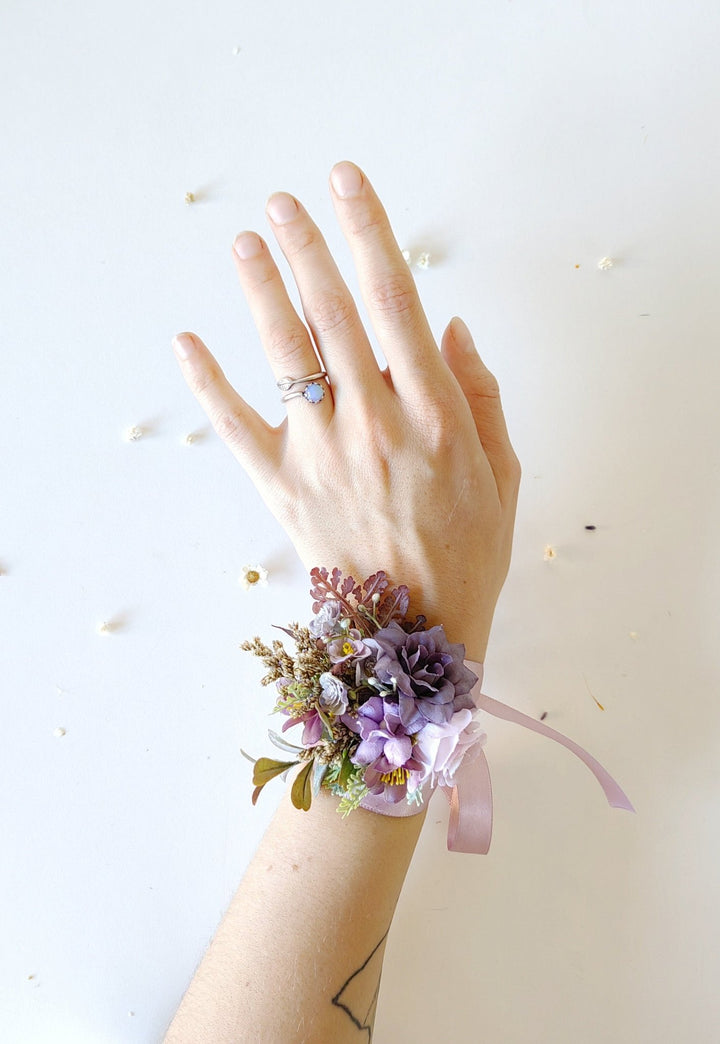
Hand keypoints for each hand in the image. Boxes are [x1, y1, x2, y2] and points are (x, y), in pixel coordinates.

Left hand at [172, 161, 520, 661]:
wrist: (414, 636)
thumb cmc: (467, 552)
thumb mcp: (503, 474)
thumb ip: (480, 394)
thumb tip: (447, 326)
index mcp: (435, 416)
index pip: (396, 301)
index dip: (369, 232)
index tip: (348, 183)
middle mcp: (374, 425)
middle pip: (334, 315)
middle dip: (307, 247)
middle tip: (285, 200)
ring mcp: (322, 456)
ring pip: (286, 357)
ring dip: (262, 292)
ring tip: (245, 242)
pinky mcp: (282, 487)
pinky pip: (237, 427)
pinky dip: (207, 383)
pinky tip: (185, 340)